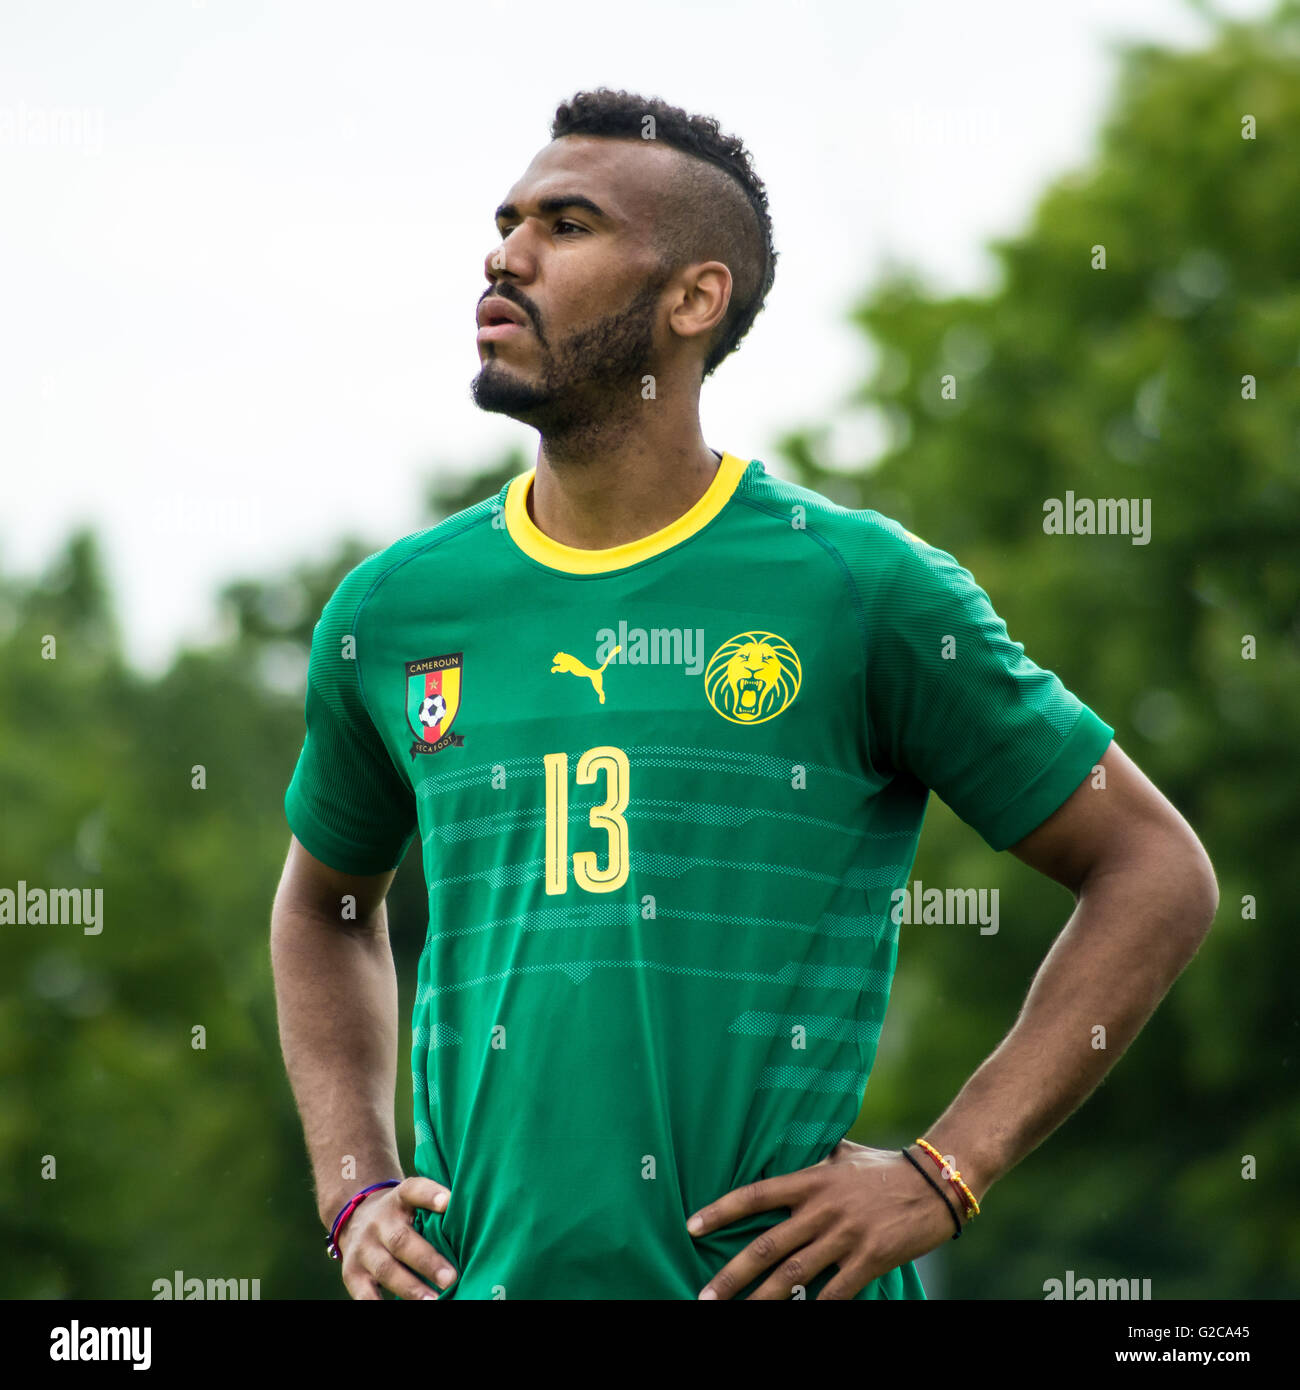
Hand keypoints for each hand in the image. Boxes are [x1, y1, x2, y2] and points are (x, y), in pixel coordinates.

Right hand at [336, 1176, 457, 1299]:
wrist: (355, 1218)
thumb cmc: (402, 1215)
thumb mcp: (414, 1202)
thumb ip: (435, 1211)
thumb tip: (475, 1228)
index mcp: (399, 1200)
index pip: (413, 1190)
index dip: (430, 1195)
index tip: (448, 1202)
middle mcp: (379, 1222)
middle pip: (401, 1240)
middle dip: (427, 1261)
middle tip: (451, 1278)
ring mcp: (364, 1249)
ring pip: (386, 1269)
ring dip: (411, 1288)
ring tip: (434, 1301)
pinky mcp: (352, 1273)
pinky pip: (365, 1294)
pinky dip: (380, 1304)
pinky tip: (404, 1309)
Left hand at [686, 1140, 955, 1299]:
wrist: (935, 1182)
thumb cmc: (885, 1166)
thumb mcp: (842, 1153)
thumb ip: (813, 1157)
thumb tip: (787, 1147)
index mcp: (811, 1180)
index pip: (755, 1194)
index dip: (721, 1211)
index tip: (692, 1227)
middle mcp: (821, 1208)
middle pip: (767, 1246)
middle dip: (732, 1275)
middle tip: (705, 1294)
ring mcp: (845, 1235)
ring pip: (794, 1275)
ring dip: (763, 1299)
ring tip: (738, 1313)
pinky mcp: (869, 1259)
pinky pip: (835, 1292)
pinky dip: (814, 1309)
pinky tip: (799, 1317)